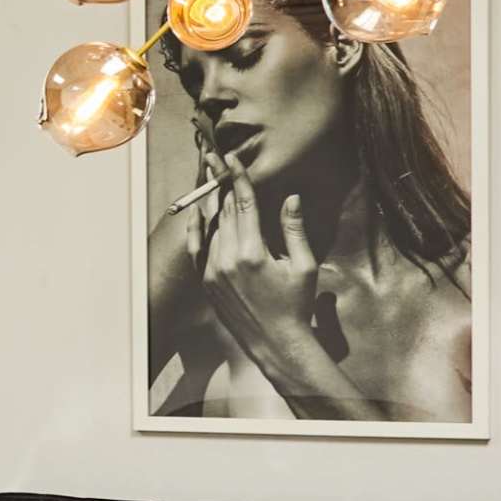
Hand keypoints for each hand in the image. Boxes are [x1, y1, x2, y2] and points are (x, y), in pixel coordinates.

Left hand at [200, 174, 358, 408]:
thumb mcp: (304, 266)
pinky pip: (196, 248)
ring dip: (212, 202)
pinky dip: (196, 229)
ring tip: (209, 178)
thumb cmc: (296, 305)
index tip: (231, 158)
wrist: (276, 343)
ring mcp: (212, 271)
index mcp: (253, 253)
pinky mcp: (206, 282)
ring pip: (211, 227)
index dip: (237, 179)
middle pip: (223, 211)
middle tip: (214, 158)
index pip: (243, 205)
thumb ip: (294, 230)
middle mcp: (227, 259)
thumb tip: (290, 198)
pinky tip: (197, 213)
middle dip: (220, 183)